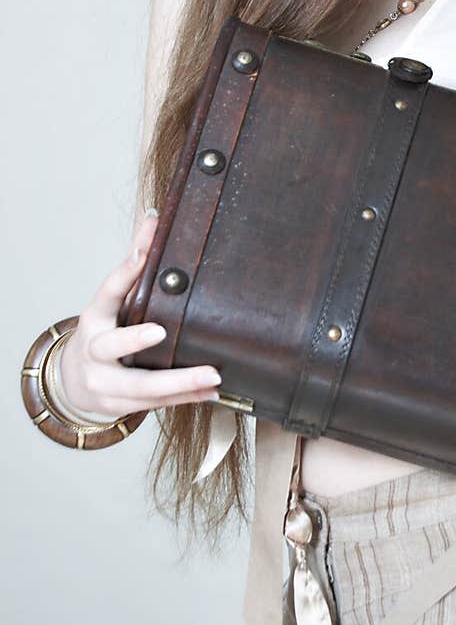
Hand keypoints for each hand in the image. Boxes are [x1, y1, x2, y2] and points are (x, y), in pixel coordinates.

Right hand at [59, 211, 221, 417]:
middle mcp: (94, 351)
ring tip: (211, 376)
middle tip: (162, 332)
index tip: (142, 259)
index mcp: (95, 317)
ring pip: (139, 386)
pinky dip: (185, 399)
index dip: (124, 273)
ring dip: (178, 382)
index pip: (107, 290)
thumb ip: (134, 261)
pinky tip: (211, 392)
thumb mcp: (111, 300)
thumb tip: (153, 217)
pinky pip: (155, 405)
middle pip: (113, 347)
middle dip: (136, 341)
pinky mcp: (119, 406)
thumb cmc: (103, 331)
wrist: (75, 381)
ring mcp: (103, 383)